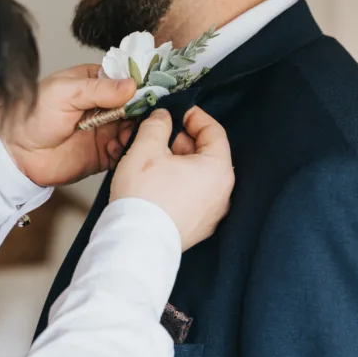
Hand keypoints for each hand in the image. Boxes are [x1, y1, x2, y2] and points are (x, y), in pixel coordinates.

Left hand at [0, 64, 136, 186]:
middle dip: (141, 112)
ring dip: (136, 132)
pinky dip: (128, 150)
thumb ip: (98, 89)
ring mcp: (105, 129)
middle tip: (140, 119)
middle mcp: (104, 106)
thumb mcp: (64, 92)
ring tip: (126, 135)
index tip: (151, 93)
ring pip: (134, 129)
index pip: (126, 80)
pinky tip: (118, 148)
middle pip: (135, 106)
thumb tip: (131, 85)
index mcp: (94, 83)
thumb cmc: (33, 114)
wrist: (17, 152)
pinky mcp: (104, 153)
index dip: (140, 86)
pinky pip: (125, 151)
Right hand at [111, 107, 234, 250]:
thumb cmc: (144, 197)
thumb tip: (162, 116)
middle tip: (155, 135)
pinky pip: (191, 195)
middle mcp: (222, 193)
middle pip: (204, 154)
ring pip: (196, 175)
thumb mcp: (146, 149)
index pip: (214, 131)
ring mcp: (211, 213)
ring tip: (148, 158)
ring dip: (174, 162)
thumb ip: (157, 125)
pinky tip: (152, 181)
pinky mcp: (197, 227)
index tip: (176, 112)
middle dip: (178, 140)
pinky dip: (175, 183)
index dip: (194, 117)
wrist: (135, 244)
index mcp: (217, 170)